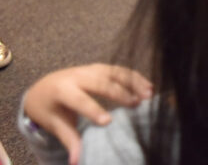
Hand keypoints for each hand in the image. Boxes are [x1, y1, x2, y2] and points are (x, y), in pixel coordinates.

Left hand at [23, 65, 152, 164]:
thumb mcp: (56, 124)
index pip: (79, 100)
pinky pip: (119, 70)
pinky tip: (148, 86)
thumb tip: (76, 161)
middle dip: (119, 93)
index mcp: (62, 90)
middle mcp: (77, 76)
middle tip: (137, 104)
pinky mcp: (100, 67)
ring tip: (148, 94)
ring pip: (114, 72)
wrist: (43, 88)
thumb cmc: (50, 109)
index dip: (93, 110)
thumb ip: (69, 139)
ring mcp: (90, 69)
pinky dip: (134, 77)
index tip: (108, 122)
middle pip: (100, 83)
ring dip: (133, 82)